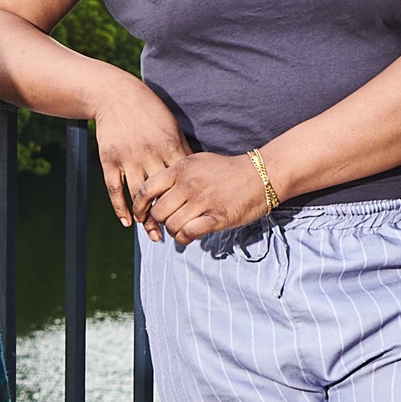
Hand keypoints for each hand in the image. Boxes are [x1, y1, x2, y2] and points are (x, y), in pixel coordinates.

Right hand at [91, 83, 189, 231]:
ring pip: (138, 195)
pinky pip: (115, 189)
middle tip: (175, 233)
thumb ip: (181, 149)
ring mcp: (127, 157)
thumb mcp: (170, 126)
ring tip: (153, 233)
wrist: (115, 94)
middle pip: (162, 192)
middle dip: (168, 215)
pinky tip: (127, 223)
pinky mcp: (109, 159)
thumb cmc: (149, 110)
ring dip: (145, 217)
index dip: (187, 200)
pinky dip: (120, 208)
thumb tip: (197, 172)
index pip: (181, 180)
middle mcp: (149, 153)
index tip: (194, 216)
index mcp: (168, 144)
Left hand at [146, 149, 279, 240]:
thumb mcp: (198, 163)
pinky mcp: (217, 217)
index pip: (147, 189)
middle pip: (158, 212)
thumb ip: (176, 176)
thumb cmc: (227, 171)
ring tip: (182, 228)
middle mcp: (189, 183)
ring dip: (173, 231)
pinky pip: (188, 234)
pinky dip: (184, 239)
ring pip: (172, 225)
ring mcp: (203, 200)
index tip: (141, 215)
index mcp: (181, 168)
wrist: (261, 175)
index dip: (139, 206)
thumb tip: (154, 194)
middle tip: (168, 223)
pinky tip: (189, 236)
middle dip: (159, 222)